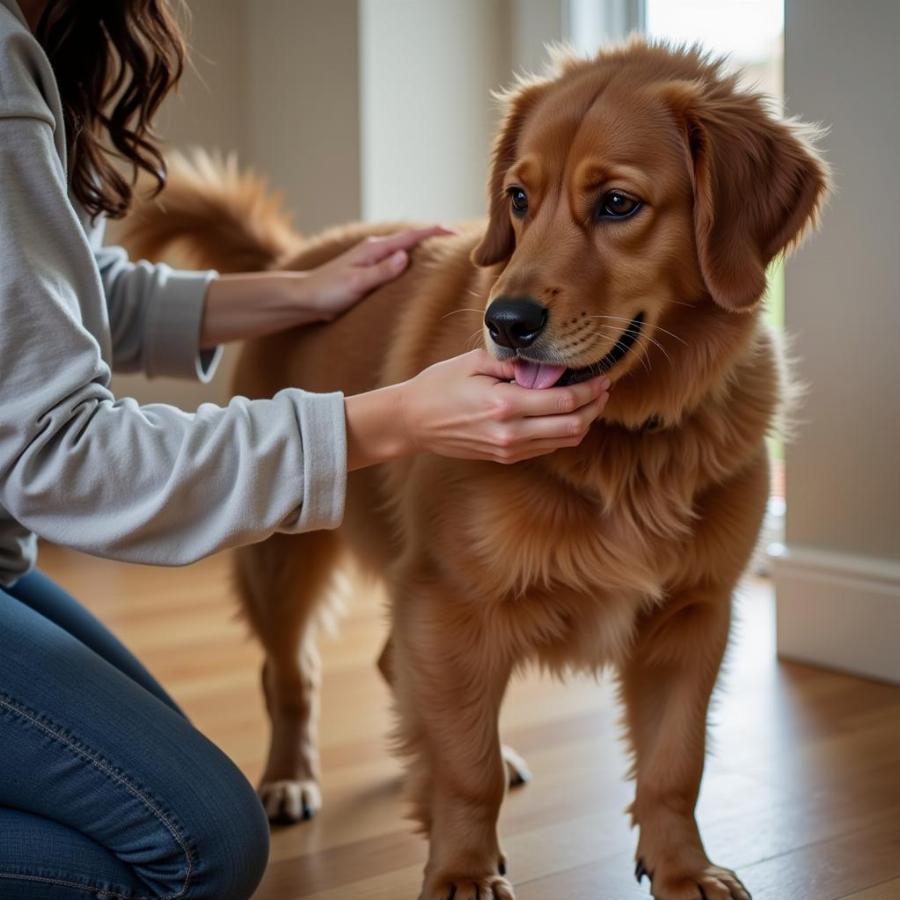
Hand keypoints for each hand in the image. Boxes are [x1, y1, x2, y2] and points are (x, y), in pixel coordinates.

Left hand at [301, 225, 456, 320]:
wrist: (304, 298)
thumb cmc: (328, 292)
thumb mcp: (357, 284)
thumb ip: (382, 271)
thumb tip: (406, 256)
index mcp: (375, 249)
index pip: (411, 237)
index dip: (434, 232)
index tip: (456, 231)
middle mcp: (375, 250)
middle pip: (411, 239)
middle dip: (434, 236)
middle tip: (459, 239)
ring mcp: (372, 259)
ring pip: (404, 249)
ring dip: (424, 247)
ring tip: (446, 249)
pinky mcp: (369, 270)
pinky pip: (396, 261)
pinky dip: (412, 259)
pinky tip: (418, 266)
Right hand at [344, 350, 609, 470]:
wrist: (413, 421)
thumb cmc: (440, 385)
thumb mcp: (475, 362)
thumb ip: (515, 363)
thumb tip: (548, 365)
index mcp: (504, 405)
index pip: (565, 401)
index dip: (591, 390)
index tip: (602, 375)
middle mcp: (510, 433)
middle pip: (573, 426)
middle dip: (595, 407)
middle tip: (603, 388)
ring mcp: (509, 449)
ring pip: (564, 441)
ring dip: (583, 422)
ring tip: (590, 401)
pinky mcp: (505, 457)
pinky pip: (547, 447)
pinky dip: (563, 431)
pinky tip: (564, 414)